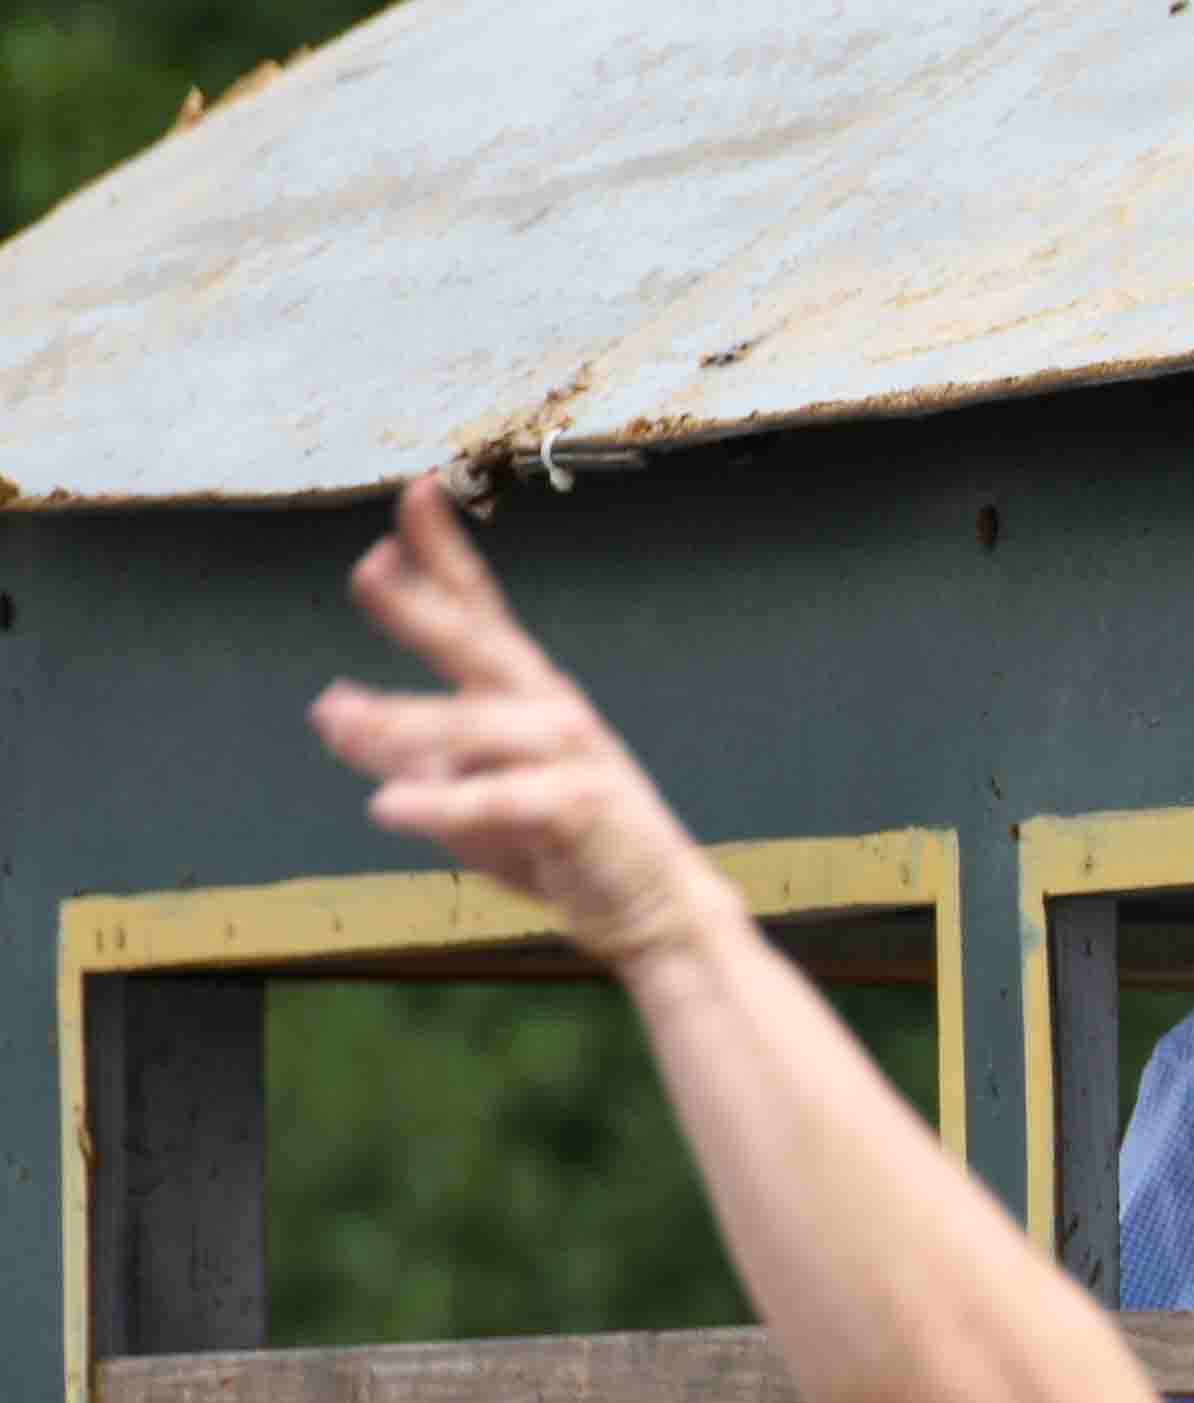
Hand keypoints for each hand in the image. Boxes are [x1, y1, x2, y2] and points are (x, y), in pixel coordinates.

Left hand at [313, 475, 734, 975]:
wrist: (651, 908)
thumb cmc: (562, 844)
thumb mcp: (465, 795)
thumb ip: (406, 750)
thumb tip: (333, 710)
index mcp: (523, 696)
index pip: (479, 611)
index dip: (445, 553)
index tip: (415, 495)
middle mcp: (548, 710)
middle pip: (479, 646)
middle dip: (424, 605)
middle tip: (371, 569)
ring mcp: (568, 754)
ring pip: (473, 726)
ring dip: (400, 721)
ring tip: (336, 717)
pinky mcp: (576, 806)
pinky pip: (497, 798)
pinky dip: (443, 802)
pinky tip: (391, 806)